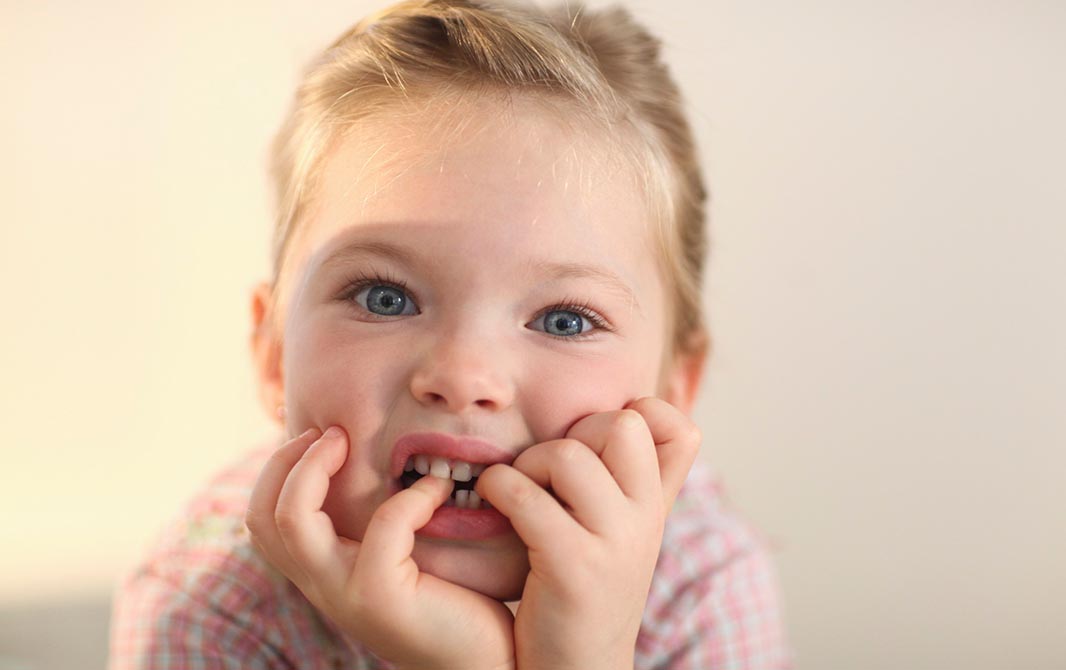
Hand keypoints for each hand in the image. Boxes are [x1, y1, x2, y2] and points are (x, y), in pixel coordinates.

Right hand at [245, 426, 515, 669]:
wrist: (488, 662)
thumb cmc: (456, 601)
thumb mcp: (403, 558)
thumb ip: (380, 525)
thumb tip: (384, 462)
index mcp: (322, 575)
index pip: (262, 520)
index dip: (279, 469)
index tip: (321, 436)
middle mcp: (322, 587)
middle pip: (263, 516)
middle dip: (287, 460)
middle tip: (330, 432)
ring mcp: (345, 595)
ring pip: (293, 518)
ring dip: (315, 466)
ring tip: (349, 442)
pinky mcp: (381, 597)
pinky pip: (385, 526)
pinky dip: (414, 496)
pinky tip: (441, 489)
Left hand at [474, 398, 700, 669]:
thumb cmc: (585, 593)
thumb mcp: (622, 535)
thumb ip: (627, 481)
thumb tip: (627, 412)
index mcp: (658, 509)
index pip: (682, 430)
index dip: (639, 415)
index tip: (596, 443)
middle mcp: (647, 522)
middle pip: (624, 425)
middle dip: (573, 434)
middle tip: (549, 471)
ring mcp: (616, 544)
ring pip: (569, 456)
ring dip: (528, 464)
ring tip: (518, 490)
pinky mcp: (573, 568)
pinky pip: (526, 497)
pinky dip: (498, 487)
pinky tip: (492, 501)